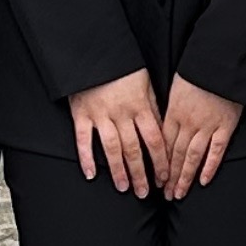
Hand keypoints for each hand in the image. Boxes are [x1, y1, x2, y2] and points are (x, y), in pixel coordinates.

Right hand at [71, 71, 162, 195]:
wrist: (94, 52)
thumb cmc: (124, 67)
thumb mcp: (146, 84)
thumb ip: (153, 108)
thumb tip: (162, 131)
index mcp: (140, 106)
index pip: (155, 140)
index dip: (160, 162)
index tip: (164, 177)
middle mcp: (121, 114)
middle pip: (134, 150)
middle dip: (141, 173)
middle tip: (145, 193)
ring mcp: (100, 116)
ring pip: (112, 149)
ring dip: (118, 171)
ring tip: (124, 187)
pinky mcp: (81, 114)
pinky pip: (83, 140)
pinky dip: (86, 158)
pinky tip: (90, 174)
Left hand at [158, 76, 243, 197]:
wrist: (221, 64)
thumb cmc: (199, 70)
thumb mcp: (176, 86)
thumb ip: (171, 108)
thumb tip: (163, 124)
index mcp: (174, 113)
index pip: (163, 145)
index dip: (159, 164)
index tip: (156, 178)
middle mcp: (188, 123)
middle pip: (175, 154)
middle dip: (169, 176)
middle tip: (165, 193)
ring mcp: (207, 126)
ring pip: (192, 157)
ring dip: (184, 177)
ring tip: (179, 193)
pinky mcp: (225, 126)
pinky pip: (216, 151)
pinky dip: (209, 167)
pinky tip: (204, 180)